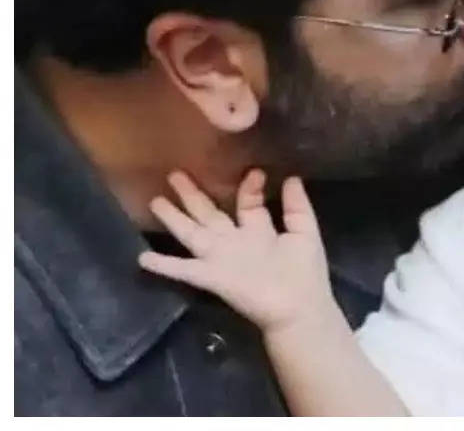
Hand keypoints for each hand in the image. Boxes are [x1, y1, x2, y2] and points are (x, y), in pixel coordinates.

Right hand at [138, 169, 335, 334]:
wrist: (298, 309)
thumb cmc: (305, 272)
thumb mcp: (305, 233)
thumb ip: (298, 206)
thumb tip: (293, 177)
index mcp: (259, 231)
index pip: (248, 203)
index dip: (249, 187)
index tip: (255, 171)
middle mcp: (235, 242)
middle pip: (210, 214)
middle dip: (193, 195)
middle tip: (175, 173)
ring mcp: (221, 259)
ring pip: (192, 233)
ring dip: (173, 218)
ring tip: (155, 200)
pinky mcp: (212, 277)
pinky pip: (184, 269)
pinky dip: (164, 264)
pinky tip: (142, 257)